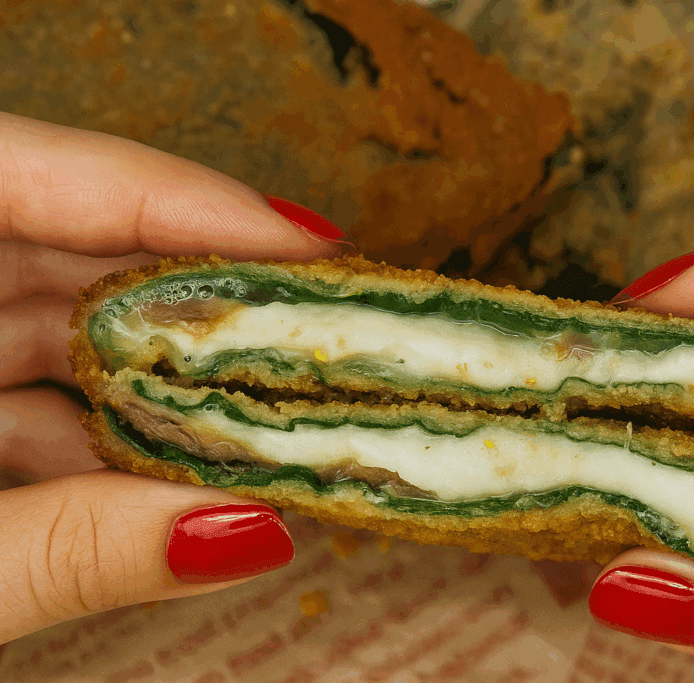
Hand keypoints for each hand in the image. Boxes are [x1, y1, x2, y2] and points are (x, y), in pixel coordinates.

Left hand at [0, 113, 353, 643]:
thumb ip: (68, 550)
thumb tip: (251, 532)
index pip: (32, 175)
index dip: (180, 197)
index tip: (308, 242)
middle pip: (77, 253)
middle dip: (209, 301)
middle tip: (325, 333)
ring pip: (69, 330)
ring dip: (177, 381)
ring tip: (280, 416)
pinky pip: (39, 390)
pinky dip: (116, 427)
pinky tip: (189, 467)